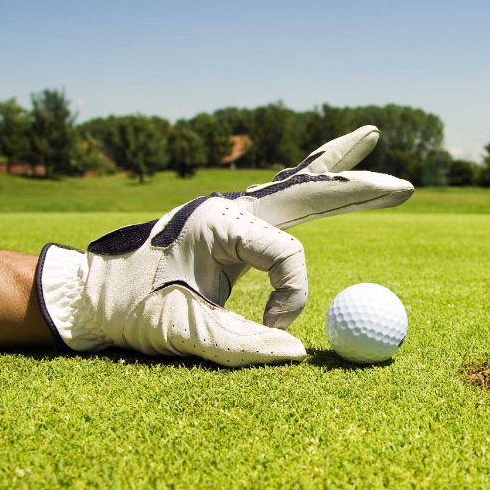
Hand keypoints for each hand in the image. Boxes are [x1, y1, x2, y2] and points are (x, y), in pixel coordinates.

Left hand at [36, 126, 412, 366]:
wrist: (85, 295)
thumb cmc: (128, 310)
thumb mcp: (183, 332)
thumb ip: (241, 344)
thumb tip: (298, 354)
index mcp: (221, 222)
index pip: (287, 257)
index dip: (290, 300)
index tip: (270, 333)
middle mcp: (229, 206)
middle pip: (308, 185)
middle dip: (356, 183)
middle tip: (404, 185)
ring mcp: (227, 211)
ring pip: (294, 180)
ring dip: (333, 163)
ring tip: (369, 135)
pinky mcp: (224, 225)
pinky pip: (278, 200)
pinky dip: (307, 185)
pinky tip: (321, 172)